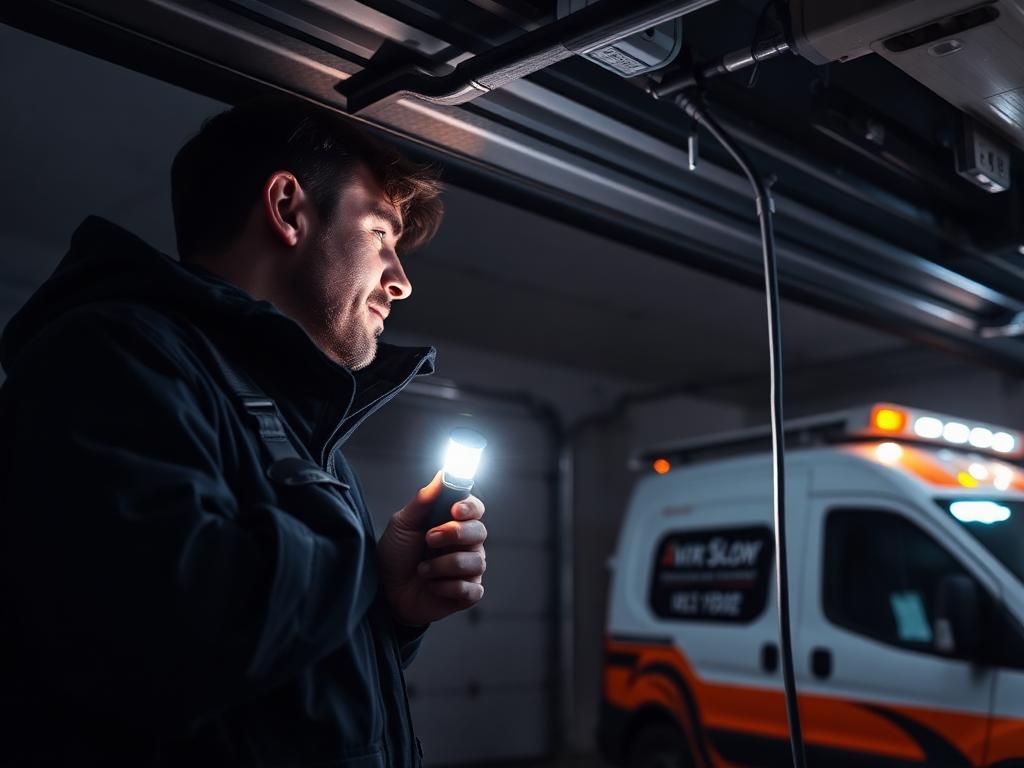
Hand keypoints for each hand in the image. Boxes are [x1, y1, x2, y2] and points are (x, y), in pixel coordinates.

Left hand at [377, 471, 486, 626]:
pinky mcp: (466, 595)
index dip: (470, 507)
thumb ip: (424, 500)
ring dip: (445, 564)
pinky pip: (471, 589)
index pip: (475, 509)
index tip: (455, 509)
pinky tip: (432, 586)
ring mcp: (468, 570)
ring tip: (422, 569)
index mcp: (452, 523)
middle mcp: (466, 544)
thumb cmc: (395, 555)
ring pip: (475, 561)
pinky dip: (448, 587)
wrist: (384, 592)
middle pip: (480, 531)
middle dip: (455, 534)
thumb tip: (443, 472)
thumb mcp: (403, 524)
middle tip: (430, 538)